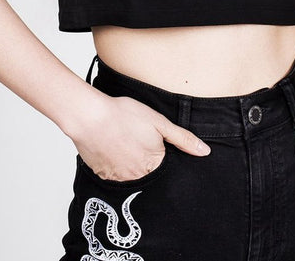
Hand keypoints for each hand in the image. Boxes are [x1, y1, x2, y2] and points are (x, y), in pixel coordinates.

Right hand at [71, 94, 210, 180]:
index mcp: (154, 165)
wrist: (89, 117)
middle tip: (136, 144)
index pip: (166, 170)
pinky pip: (113, 176)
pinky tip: (112, 149)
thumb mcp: (158, 122)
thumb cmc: (124, 116)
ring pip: (130, 177)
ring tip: (124, 145)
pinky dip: (114, 165)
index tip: (155, 146)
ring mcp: (118, 179)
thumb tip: (204, 151)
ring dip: (130, 165)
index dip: (163, 157)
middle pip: (148, 176)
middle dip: (146, 163)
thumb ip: (182, 138)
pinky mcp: (101, 176)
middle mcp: (137, 178)